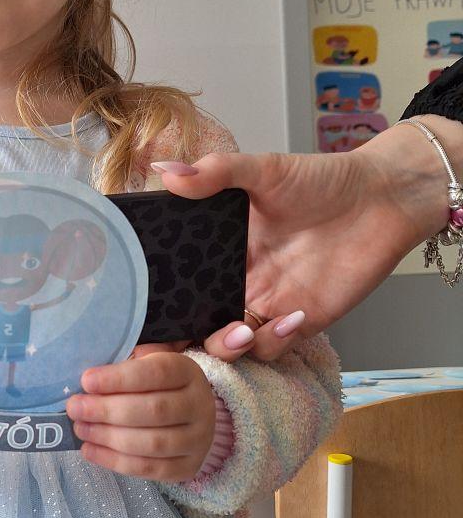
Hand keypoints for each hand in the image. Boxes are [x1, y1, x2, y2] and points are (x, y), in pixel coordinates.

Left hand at [65, 343, 215, 480]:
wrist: (191, 417)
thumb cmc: (157, 386)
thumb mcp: (145, 364)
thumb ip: (122, 369)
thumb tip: (85, 385)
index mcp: (188, 372)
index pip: (156, 373)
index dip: (119, 379)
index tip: (86, 381)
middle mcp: (200, 405)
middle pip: (154, 411)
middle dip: (107, 410)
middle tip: (75, 408)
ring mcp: (198, 440)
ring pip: (152, 444)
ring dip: (109, 437)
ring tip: (80, 429)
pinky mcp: (188, 467)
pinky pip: (149, 469)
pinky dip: (114, 462)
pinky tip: (89, 450)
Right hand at [154, 114, 461, 360]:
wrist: (383, 196)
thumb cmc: (324, 180)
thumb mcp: (264, 170)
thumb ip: (216, 173)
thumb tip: (167, 172)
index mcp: (217, 249)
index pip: (174, 284)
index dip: (153, 305)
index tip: (135, 313)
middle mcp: (236, 280)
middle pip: (190, 323)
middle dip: (175, 342)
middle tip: (167, 346)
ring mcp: (267, 302)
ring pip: (227, 344)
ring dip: (226, 346)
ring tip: (240, 329)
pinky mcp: (300, 320)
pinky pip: (272, 348)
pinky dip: (274, 341)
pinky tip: (291, 317)